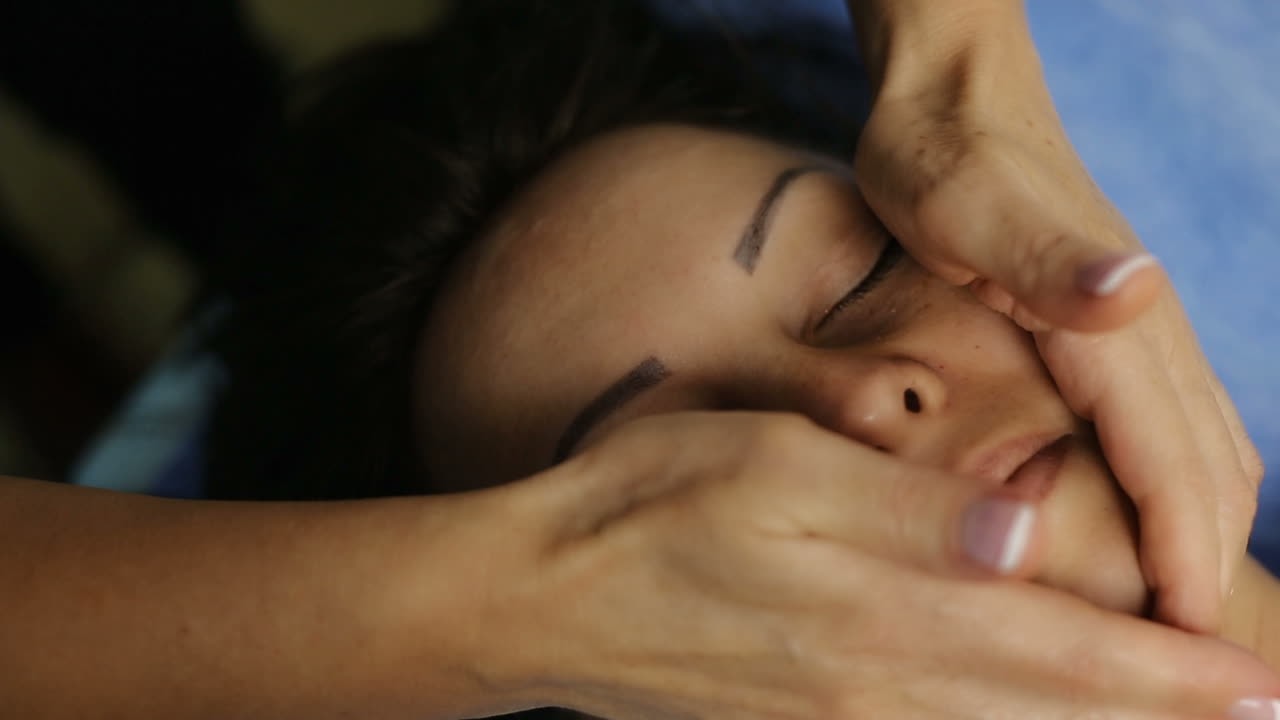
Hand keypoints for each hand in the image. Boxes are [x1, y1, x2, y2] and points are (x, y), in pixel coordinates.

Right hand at [462, 412, 1276, 718]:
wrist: (541, 598)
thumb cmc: (649, 503)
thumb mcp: (771, 465)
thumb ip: (901, 509)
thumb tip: (1022, 536)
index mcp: (877, 611)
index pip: (1055, 648)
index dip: (1164, 673)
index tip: (1257, 685)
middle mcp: (871, 687)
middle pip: (1045, 716)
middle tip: (1256, 718)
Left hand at [848, 1, 1260, 632]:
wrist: (951, 98)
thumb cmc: (940, 154)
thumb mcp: (968, 200)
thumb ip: (1047, 252)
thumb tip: (1138, 292)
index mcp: (1113, 326)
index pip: (1170, 468)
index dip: (1180, 564)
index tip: (1182, 651)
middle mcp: (1143, 333)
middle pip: (1206, 473)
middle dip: (1204, 570)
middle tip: (1184, 663)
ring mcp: (1133, 330)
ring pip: (1203, 450)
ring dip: (1201, 535)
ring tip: (1174, 618)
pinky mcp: (1108, 327)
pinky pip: (1172, 423)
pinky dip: (1180, 487)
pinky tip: (1152, 520)